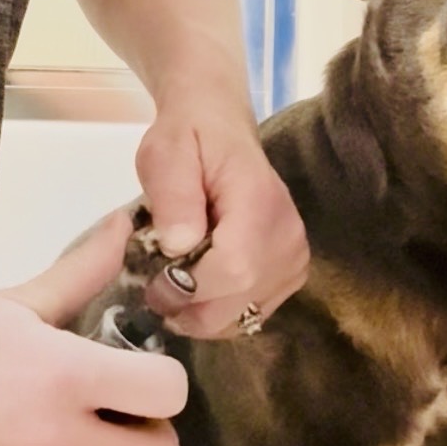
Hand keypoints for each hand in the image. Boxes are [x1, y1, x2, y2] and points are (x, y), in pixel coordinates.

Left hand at [136, 92, 308, 336]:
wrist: (220, 128)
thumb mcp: (165, 155)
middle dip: (189, 307)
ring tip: (177, 285)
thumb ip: (172, 197)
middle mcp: (288, 237)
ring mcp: (295, 259)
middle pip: (239, 302)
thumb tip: (179, 246)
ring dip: (202, 313)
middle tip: (156, 290)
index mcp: (259, 203)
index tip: (151, 282)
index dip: (187, 289)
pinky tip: (201, 289)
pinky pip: (252, 314)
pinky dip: (220, 311)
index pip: (234, 270)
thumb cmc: (188, 139)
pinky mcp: (291, 273)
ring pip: (244, 317)